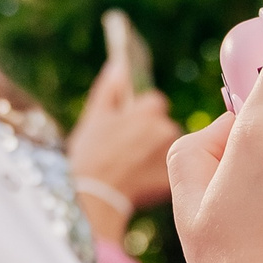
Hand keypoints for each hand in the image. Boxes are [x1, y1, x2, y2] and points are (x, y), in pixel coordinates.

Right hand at [68, 59, 180, 241]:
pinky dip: (155, 176)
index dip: (140, 115)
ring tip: (129, 167)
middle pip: (163, 126)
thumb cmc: (90, 155)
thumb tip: (119, 65)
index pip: (154, 103)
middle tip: (126, 151)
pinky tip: (137, 181)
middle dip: (149, 135)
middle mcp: (166, 129)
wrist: (94, 197)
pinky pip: (168, 173)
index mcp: (149, 110)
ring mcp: (171, 156)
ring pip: (166, 150)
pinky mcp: (173, 180)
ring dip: (153, 155)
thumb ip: (109, 89)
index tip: (126, 128)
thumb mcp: (94, 117)